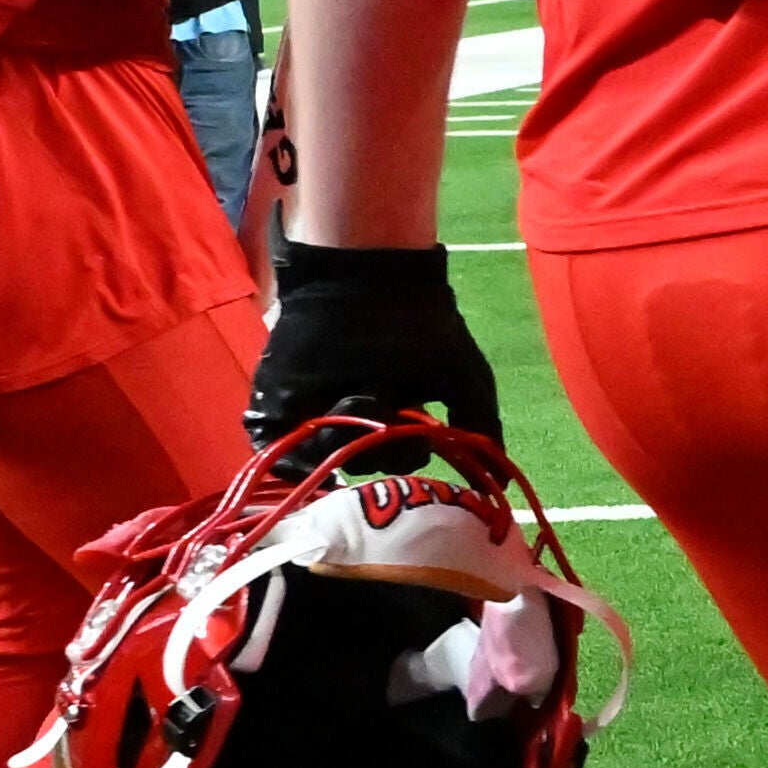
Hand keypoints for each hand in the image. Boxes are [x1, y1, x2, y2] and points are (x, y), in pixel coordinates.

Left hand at [253, 238, 498, 443]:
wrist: (368, 281)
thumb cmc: (422, 327)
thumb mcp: (466, 381)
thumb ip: (479, 431)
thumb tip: (493, 487)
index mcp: (387, 417)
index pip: (393, 463)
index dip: (402, 461)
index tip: (415, 444)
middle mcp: (347, 419)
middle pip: (358, 467)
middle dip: (375, 450)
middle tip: (389, 413)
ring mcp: (308, 415)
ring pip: (322, 463)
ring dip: (344, 441)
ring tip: (360, 399)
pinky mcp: (273, 408)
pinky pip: (280, 450)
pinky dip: (298, 451)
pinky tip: (326, 426)